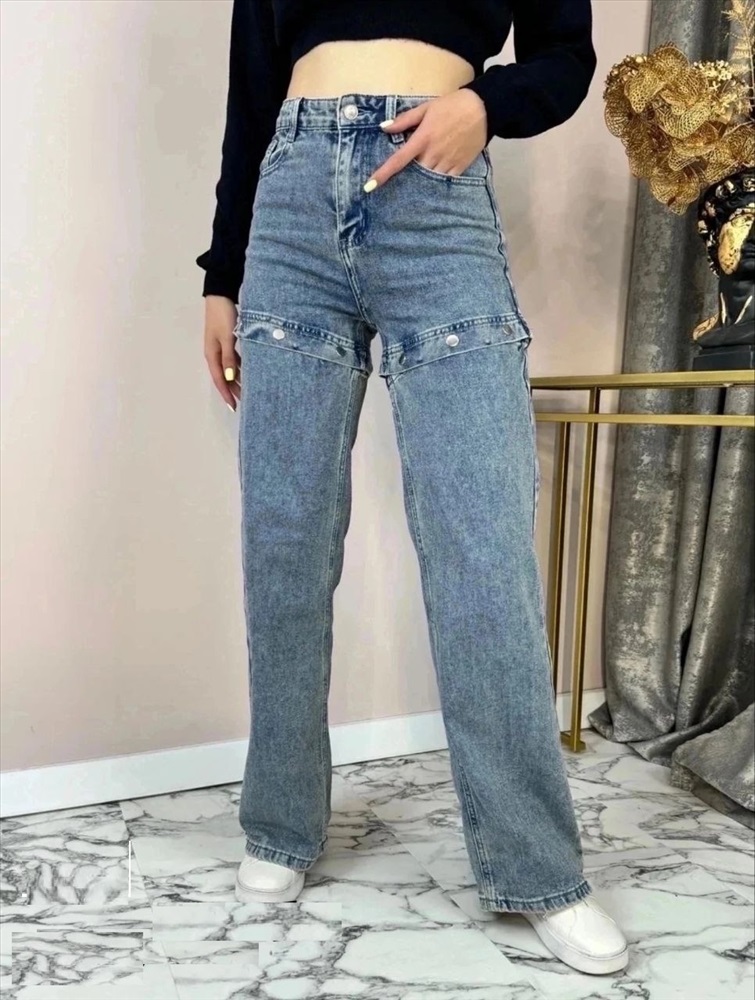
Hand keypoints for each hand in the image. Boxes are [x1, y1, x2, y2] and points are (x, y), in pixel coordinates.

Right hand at [204, 295, 239, 411]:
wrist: (220, 294)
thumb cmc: (223, 315)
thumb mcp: (227, 337)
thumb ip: (229, 358)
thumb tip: (228, 378)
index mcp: (212, 354)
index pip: (219, 379)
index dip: (226, 394)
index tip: (233, 407)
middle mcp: (214, 353)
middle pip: (223, 376)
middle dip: (232, 390)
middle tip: (244, 402)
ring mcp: (220, 346)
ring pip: (229, 368)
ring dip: (236, 380)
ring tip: (247, 390)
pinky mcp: (226, 340)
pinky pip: (233, 359)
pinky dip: (239, 368)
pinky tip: (248, 372)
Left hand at [365, 88, 486, 189]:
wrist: (483, 109)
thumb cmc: (452, 106)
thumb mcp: (426, 108)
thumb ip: (404, 120)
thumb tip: (384, 128)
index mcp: (422, 139)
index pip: (397, 160)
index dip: (382, 174)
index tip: (369, 186)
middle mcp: (432, 154)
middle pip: (413, 173)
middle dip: (409, 172)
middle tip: (415, 162)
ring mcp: (447, 163)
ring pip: (428, 178)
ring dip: (423, 175)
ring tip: (429, 162)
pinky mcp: (459, 168)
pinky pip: (444, 179)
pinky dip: (438, 177)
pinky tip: (440, 167)